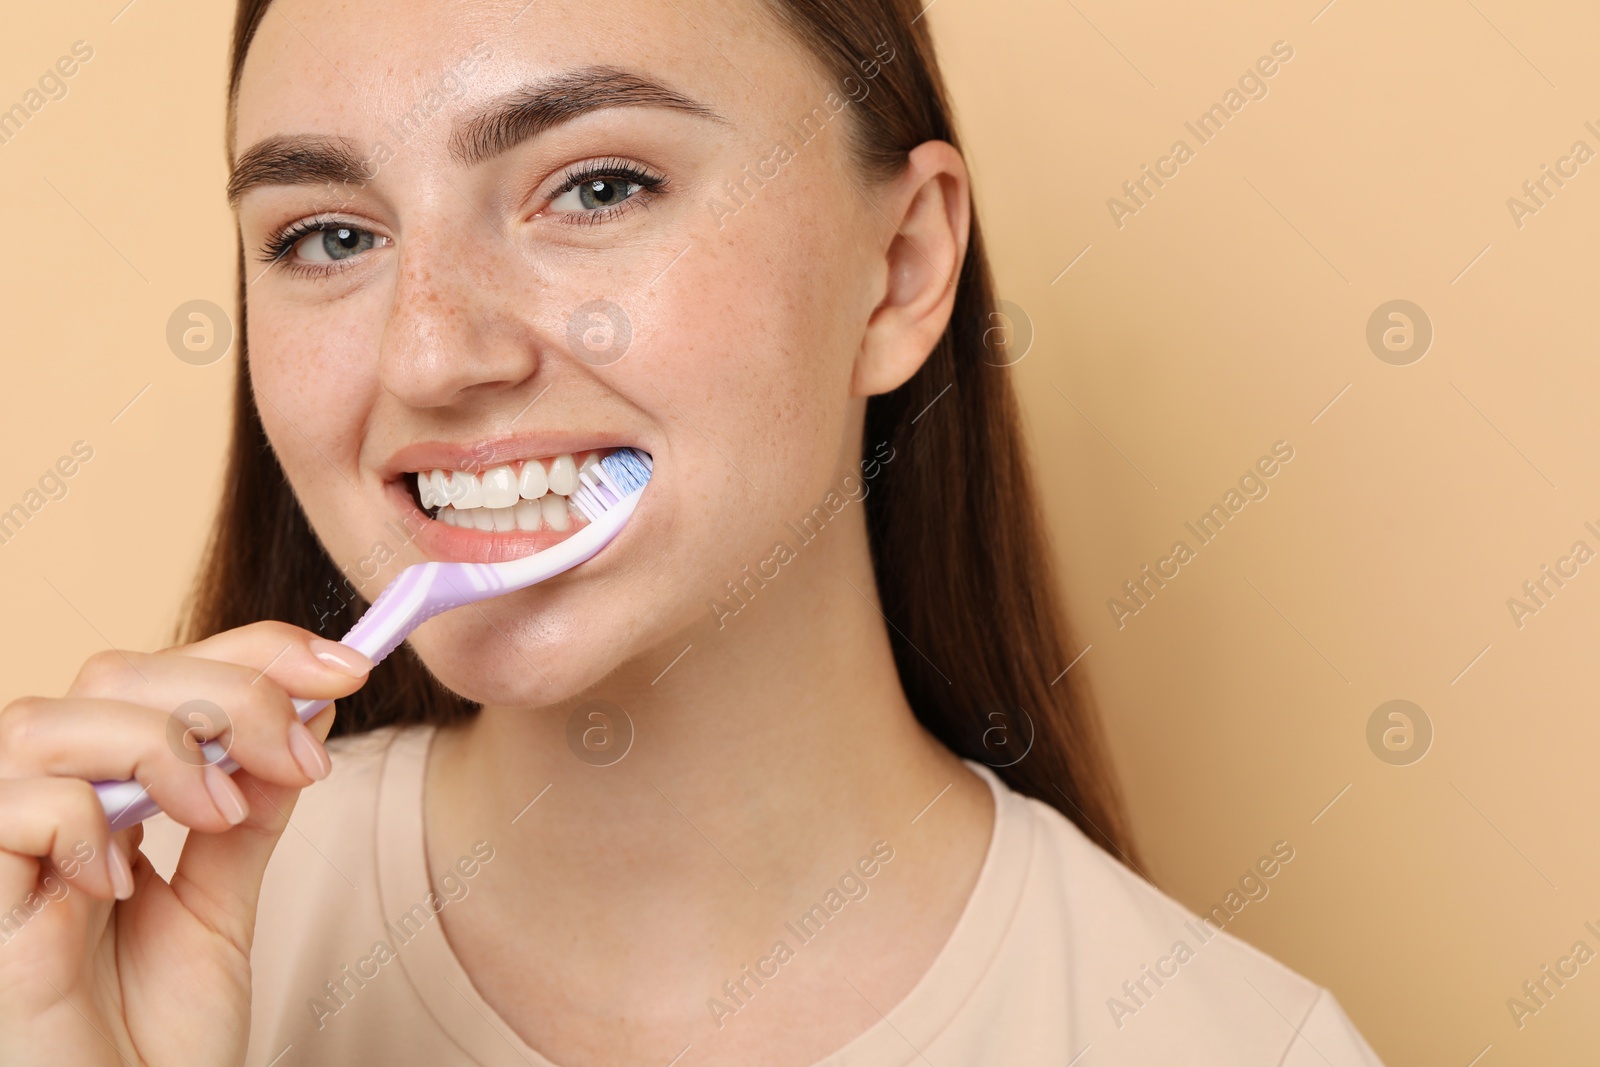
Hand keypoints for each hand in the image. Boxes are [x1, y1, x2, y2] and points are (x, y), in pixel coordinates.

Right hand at [0, 621, 372, 1065]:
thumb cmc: (154, 1038)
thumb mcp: (222, 903)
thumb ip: (253, 810)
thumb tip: (313, 710)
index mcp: (102, 794)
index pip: (165, 675)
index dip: (255, 652)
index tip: (347, 668)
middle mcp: (43, 805)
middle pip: (113, 676)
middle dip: (229, 693)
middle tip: (301, 755)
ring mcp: (2, 849)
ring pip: (49, 721)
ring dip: (161, 748)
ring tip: (220, 815)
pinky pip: (17, 806)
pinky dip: (84, 821)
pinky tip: (124, 882)